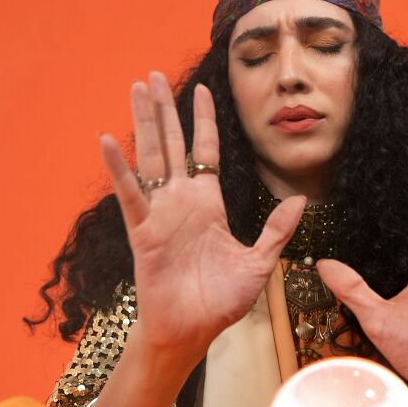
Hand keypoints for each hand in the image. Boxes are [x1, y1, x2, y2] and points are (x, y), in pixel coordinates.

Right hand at [99, 71, 304, 367]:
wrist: (193, 332)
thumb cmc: (221, 302)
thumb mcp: (259, 262)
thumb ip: (276, 230)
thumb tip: (299, 199)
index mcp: (208, 205)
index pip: (205, 152)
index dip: (204, 121)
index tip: (203, 88)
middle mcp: (181, 202)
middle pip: (171, 144)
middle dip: (164, 109)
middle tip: (152, 75)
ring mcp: (160, 214)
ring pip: (150, 157)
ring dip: (143, 123)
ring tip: (136, 88)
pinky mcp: (142, 231)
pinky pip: (129, 194)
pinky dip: (118, 168)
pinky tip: (108, 140)